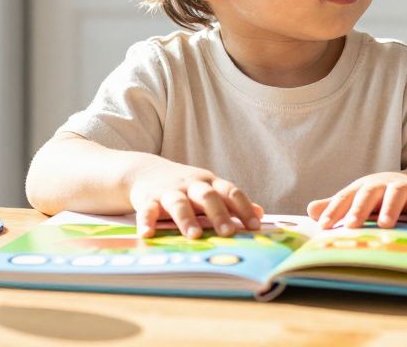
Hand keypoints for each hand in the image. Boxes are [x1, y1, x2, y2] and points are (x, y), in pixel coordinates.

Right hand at [128, 159, 262, 238]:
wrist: (146, 171)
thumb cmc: (185, 186)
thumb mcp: (210, 188)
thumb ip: (232, 202)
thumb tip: (260, 213)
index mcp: (210, 183)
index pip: (230, 192)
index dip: (244, 208)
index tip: (255, 226)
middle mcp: (191, 185)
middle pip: (207, 196)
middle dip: (219, 214)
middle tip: (229, 233)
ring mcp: (169, 191)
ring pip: (179, 203)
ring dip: (187, 219)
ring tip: (195, 235)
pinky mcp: (148, 199)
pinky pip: (147, 210)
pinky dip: (147, 221)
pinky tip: (148, 234)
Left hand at [307, 172, 406, 228]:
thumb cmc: (375, 198)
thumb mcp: (355, 200)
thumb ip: (335, 206)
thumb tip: (310, 210)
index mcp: (361, 188)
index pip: (345, 198)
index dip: (334, 211)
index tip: (323, 227)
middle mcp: (381, 186)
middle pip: (368, 193)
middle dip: (360, 209)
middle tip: (352, 225)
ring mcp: (402, 189)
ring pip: (396, 194)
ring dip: (390, 208)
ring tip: (385, 224)